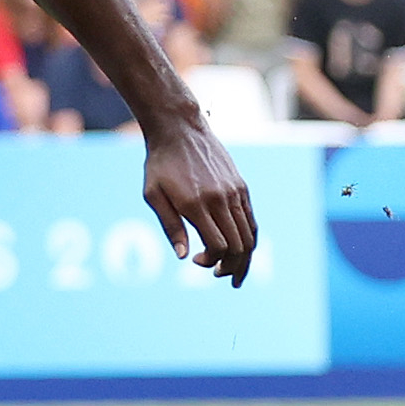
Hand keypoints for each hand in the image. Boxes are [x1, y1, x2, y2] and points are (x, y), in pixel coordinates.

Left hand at [142, 114, 256, 284]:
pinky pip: (251, 219)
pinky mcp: (242, 187)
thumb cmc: (160, 164)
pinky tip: (241, 250)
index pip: (217, 246)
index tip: (195, 260)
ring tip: (233, 272)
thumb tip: (183, 256)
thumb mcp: (153, 195)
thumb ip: (170, 226)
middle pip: (239, 245)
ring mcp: (235, 193)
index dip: (210, 261)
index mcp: (196, 204)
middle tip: (218, 275)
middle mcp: (221, 200)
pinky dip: (249, 238)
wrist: (180, 130)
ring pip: (249, 234)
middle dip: (231, 266)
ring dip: (244, 258)